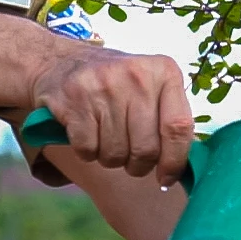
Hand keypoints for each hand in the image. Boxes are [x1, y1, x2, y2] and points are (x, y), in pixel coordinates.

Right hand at [29, 46, 193, 185]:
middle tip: (129, 158)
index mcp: (164, 72)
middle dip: (137, 165)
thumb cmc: (115, 84)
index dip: (174, 161)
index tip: (166, 177)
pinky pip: (88, 149)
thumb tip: (180, 167)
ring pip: (116, 153)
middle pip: (146, 149)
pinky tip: (86, 133)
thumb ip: (169, 119)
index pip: (178, 128)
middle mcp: (137, 75)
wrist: (60, 62)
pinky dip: (86, 151)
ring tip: (105, 138)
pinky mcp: (74, 99)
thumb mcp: (150, 88)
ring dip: (110, 158)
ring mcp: (104, 86)